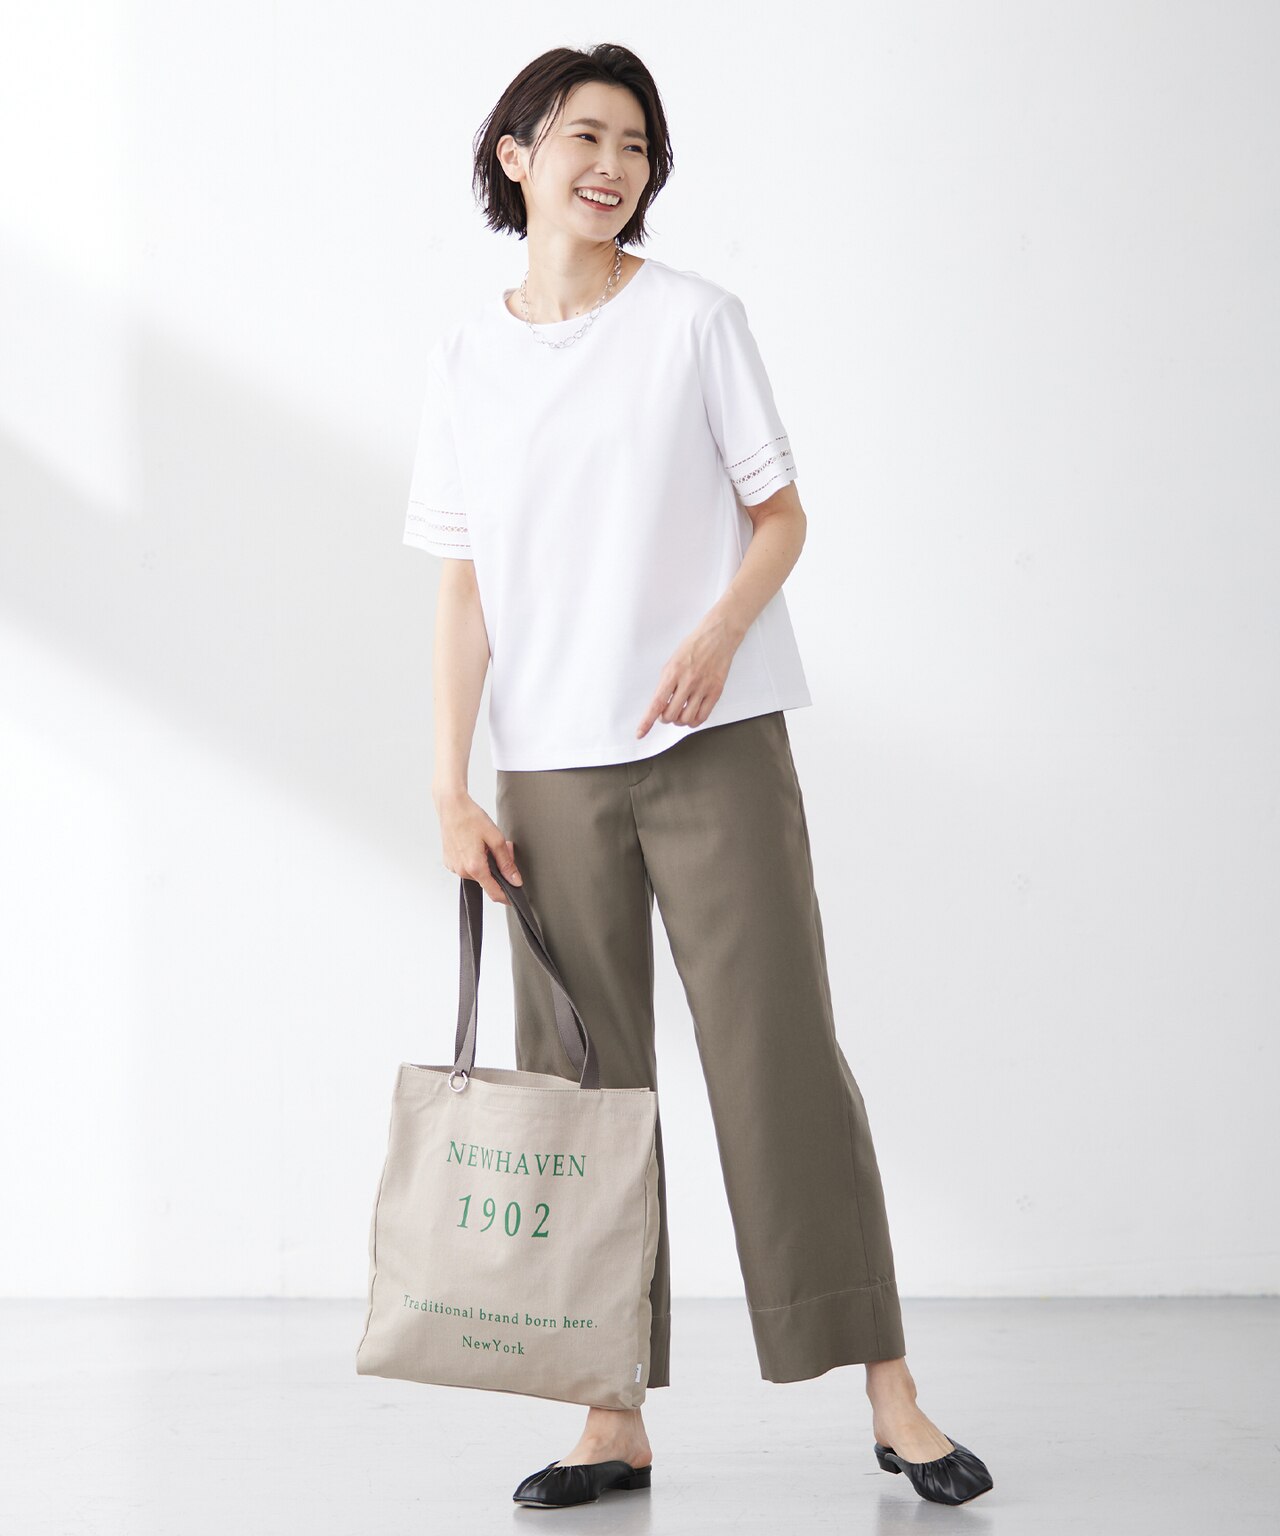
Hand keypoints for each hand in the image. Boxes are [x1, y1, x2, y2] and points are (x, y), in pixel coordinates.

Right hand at [434, 789, 522, 903]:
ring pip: (478, 873)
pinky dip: (476, 860)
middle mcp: (461, 871)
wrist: (451, 806)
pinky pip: (467, 867)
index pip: (494, 892)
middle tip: (504, 848)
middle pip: (487, 880)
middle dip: (499, 869)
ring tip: (487, 843)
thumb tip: (515, 880)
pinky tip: (475, 844)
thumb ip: (506, 863)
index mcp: (474, 867)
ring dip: (487, 863)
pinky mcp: (449, 862)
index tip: (515, 897)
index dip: (507, 897)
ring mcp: (453, 867)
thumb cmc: (471, 818)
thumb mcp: (496, 838)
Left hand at [635, 611, 743, 737]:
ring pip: (686, 719)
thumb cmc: (693, 647)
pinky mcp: (716, 691)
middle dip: (665, 718)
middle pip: (671, 715)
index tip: (640, 733)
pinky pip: (702, 717)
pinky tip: (692, 715)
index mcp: (672, 672)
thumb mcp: (672, 661)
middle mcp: (687, 681)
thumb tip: (659, 705)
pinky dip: (694, 721)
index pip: (656, 703)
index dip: (647, 721)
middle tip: (667, 712)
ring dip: (679, 721)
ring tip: (680, 712)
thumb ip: (665, 683)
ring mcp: (703, 687)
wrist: (718, 636)